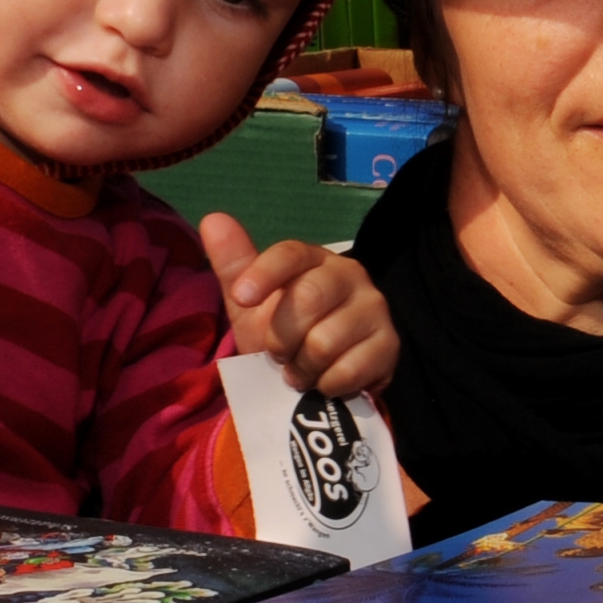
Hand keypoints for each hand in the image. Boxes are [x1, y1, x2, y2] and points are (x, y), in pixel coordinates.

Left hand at [200, 214, 399, 396]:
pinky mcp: (390, 344)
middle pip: (307, 298)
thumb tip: (213, 218)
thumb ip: (235, 266)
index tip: (241, 298)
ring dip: (302, 368)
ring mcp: (375, 308)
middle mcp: (350, 275)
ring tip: (302, 372)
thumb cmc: (286, 333)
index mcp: (314, 260)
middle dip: (281, 337)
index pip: (291, 254)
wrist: (323, 377)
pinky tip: (326, 382)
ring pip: (324, 341)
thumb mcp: (252, 305)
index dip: (264, 273)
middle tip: (278, 354)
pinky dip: (326, 385)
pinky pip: (347, 370)